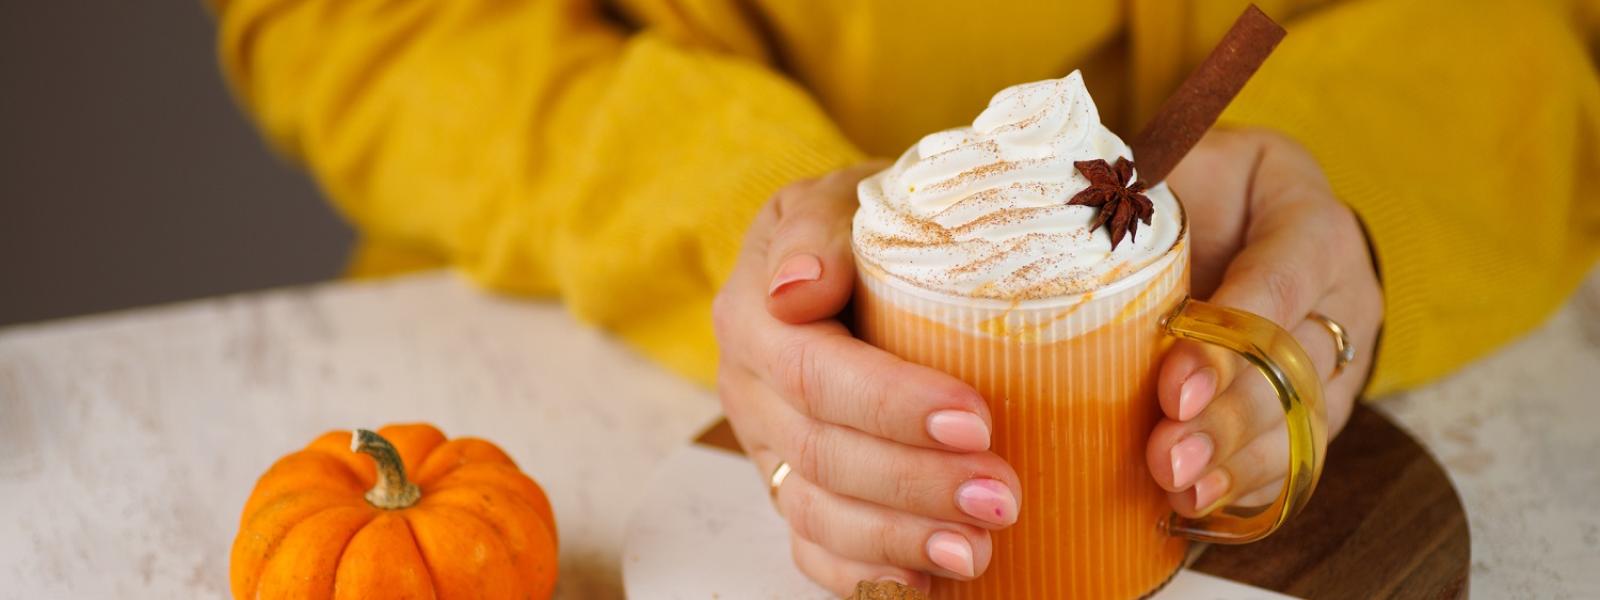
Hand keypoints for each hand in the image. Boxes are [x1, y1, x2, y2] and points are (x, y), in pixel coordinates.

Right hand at [712, 162, 1021, 594]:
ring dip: (901, 540)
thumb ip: (816, 229)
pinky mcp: (792, 489)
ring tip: (980, 549)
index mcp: (755, 316)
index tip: (977, 418)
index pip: (814, 372)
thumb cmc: (862, 222)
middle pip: (822, 455)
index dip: (891, 404)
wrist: (845, 252)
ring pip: (817, 515)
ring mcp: (768, 448)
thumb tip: (797, 287)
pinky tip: (931, 582)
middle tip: (1004, 497)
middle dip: (915, 484)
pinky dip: (867, 576)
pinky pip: (812, 550)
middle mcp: (751, 390)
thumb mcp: (840, 194)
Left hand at [1149, 128, 1382, 514]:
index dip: (1229, 338)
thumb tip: (1064, 221)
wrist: (1242, 210)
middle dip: (1227, 417)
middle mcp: (1341, 292)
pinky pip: (1294, 455)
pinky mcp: (1319, 407)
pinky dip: (1245, 485)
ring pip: (1300, 419)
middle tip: (1167, 453)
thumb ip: (1140, 189)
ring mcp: (1338, 356)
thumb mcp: (1179, 162)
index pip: (1282, 281)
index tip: (1173, 385)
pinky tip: (1198, 506)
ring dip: (1236, 461)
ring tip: (1178, 488)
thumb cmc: (1199, 184)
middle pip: (1292, 365)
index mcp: (1309, 221)